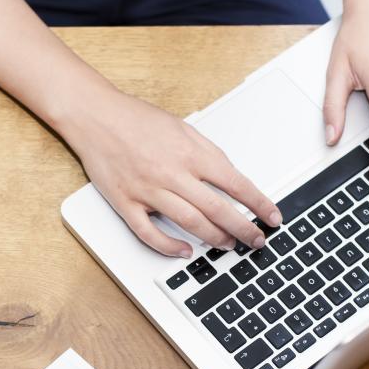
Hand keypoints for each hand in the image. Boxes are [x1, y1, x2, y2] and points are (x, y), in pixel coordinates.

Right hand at [62, 90, 281, 257]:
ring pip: (190, 223)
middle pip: (217, 209)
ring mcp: (148, 190)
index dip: (259, 203)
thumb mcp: (183, 128)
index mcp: (190, 153)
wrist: (96, 116)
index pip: (235, 183)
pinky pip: (150, 233)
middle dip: (243, 229)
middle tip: (256, 240)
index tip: (272, 217)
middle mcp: (172, 173)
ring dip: (214, 238)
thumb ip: (207, 153)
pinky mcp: (126, 203)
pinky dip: (169, 246)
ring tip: (228, 245)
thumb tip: (231, 178)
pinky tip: (184, 251)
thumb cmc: (137, 120)